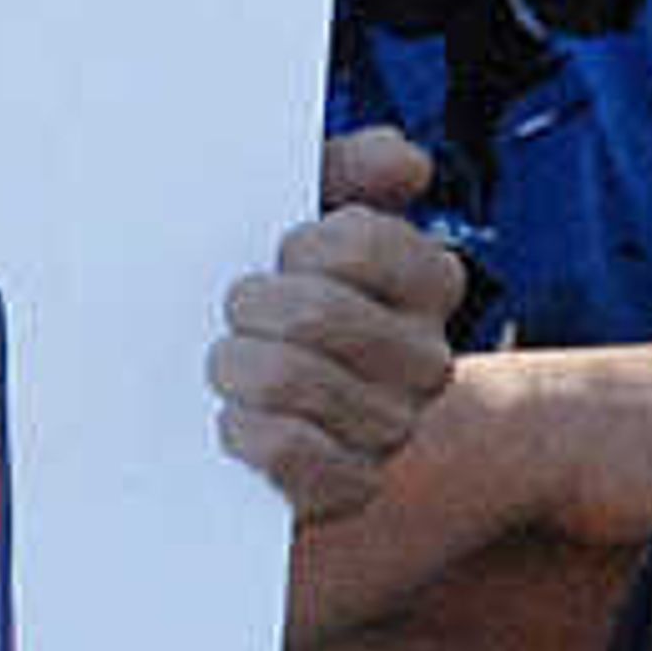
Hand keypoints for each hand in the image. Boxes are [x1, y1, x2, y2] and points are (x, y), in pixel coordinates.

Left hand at [210, 124, 464, 519]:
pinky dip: (249, 435)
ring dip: (235, 369)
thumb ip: (347, 169)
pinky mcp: (351, 488)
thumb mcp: (304, 212)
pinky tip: (231, 421)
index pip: (367, 243)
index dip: (303, 245)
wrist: (243, 404)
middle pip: (318, 314)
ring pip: (293, 381)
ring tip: (224, 365)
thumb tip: (406, 162)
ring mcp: (391, 427)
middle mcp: (425, 359)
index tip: (278, 250)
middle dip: (251, 306)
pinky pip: (295, 455)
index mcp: (427, 280)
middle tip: (231, 311)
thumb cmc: (275, 288)